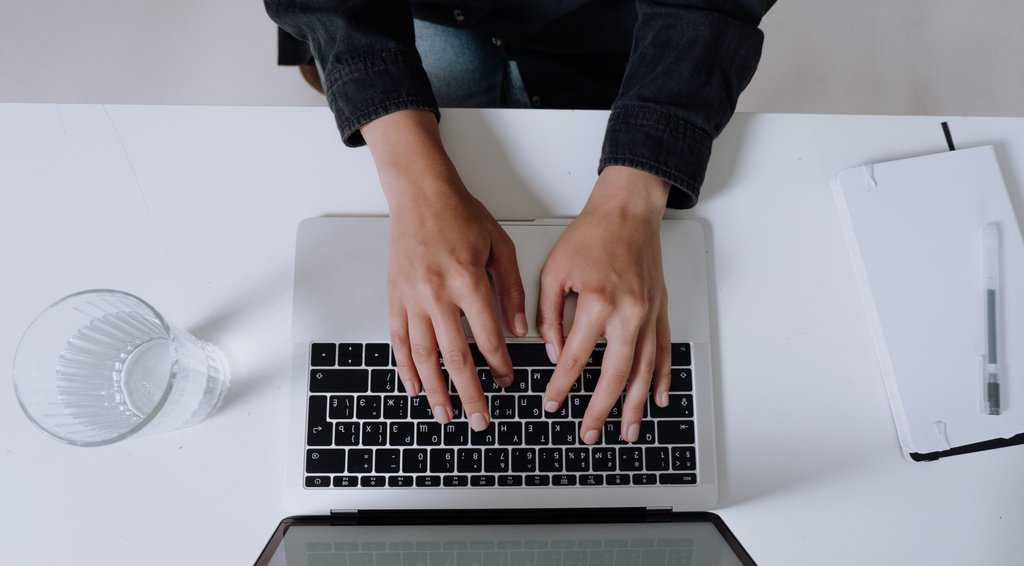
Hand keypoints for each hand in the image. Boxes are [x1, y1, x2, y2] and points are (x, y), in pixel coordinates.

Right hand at [363, 110, 527, 431]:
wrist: (419, 194)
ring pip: (423, 356)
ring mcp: (411, 299)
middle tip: (479, 420)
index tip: (507, 381)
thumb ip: (511, 290)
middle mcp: (436, 295)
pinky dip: (406, 367)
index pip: (487, 337)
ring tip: (446, 414)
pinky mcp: (395, 298)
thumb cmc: (461, 215)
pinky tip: (415, 387)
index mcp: (467, 281)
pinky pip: (399, 340)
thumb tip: (519, 329)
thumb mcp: (500, 246)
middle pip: (454, 357)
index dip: (499, 364)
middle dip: (469, 393)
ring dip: (436, 390)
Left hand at [538, 166, 671, 443]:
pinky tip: (657, 399)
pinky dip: (661, 379)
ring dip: (635, 406)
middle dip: (600, 410)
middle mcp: (628, 313)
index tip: (551, 403)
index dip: (561, 386)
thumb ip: (548, 315)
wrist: (628, 212)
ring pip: (644, 372)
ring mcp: (649, 315)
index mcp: (597, 302)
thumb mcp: (554, 271)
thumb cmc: (592, 235)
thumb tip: (553, 352)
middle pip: (615, 376)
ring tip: (627, 432)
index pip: (575, 357)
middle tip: (589, 433)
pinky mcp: (660, 311)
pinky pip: (663, 352)